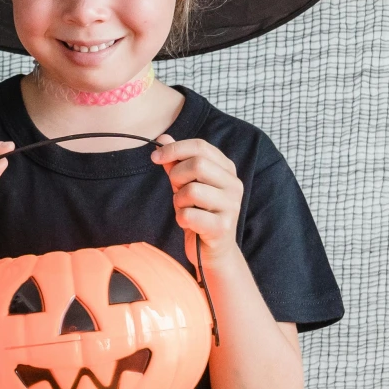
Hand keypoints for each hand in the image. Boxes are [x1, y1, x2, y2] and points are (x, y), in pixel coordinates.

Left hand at [152, 136, 242, 260]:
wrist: (213, 250)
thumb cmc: (199, 212)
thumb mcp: (185, 183)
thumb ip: (176, 161)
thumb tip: (162, 138)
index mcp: (227, 169)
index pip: (201, 147)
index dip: (174, 149)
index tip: (155, 157)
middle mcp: (234, 185)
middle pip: (197, 165)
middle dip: (176, 176)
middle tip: (175, 189)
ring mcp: (232, 206)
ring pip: (192, 190)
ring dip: (179, 201)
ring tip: (184, 208)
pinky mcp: (223, 227)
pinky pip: (189, 215)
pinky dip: (181, 218)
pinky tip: (187, 223)